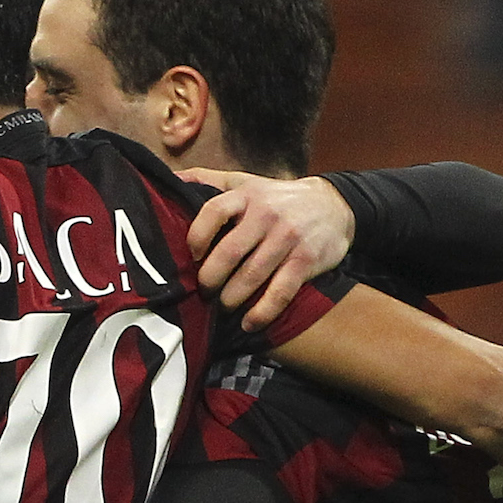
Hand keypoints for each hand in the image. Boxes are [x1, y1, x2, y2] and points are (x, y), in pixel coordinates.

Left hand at [178, 169, 353, 331]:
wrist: (334, 204)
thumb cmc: (277, 198)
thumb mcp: (244, 182)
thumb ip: (208, 180)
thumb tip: (168, 177)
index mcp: (246, 195)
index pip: (213, 212)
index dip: (196, 237)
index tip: (191, 256)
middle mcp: (266, 214)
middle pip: (229, 252)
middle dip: (210, 279)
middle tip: (203, 292)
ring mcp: (287, 237)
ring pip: (252, 276)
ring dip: (231, 298)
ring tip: (223, 308)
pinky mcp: (306, 260)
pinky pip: (280, 292)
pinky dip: (262, 312)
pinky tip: (250, 324)